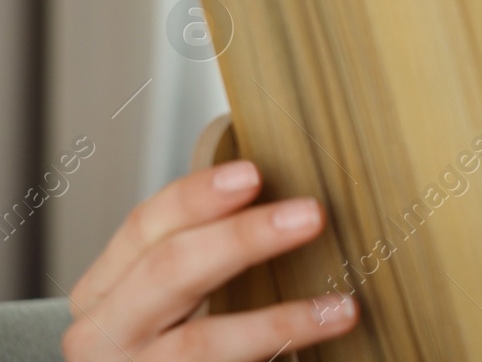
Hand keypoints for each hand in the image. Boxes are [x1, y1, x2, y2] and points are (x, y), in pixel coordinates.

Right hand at [61, 160, 357, 360]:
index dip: (198, 196)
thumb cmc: (160, 349)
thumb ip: (202, 260)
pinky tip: (323, 340)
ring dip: (277, 321)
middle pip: (168, 271)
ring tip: (342, 307)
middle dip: (241, 238)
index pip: (145, 226)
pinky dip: (279, 350)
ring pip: (199, 344)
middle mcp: (104, 334)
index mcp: (104, 290)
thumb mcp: (160, 301)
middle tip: (311, 215)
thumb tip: (290, 211)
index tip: (254, 173)